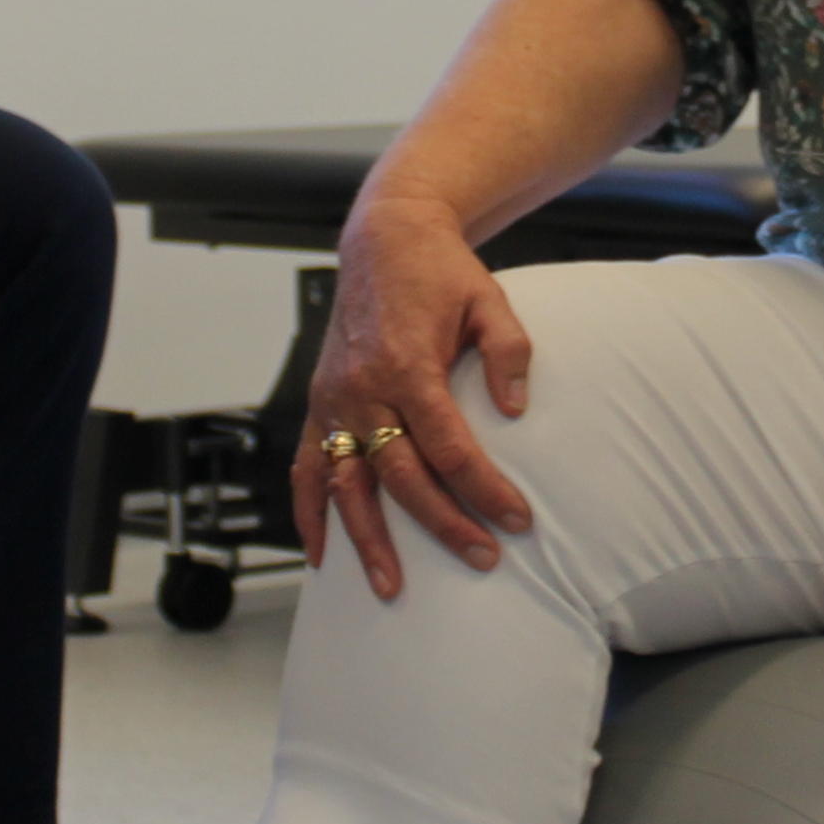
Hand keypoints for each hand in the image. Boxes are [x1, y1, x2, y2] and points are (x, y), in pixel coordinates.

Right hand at [295, 191, 540, 598]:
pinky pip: (306, 465)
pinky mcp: (319, 401)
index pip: (450, 448)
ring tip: (390, 587)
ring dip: (367, 538)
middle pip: (402, 476)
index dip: (485, 489)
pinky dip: (309, 511)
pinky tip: (321, 554)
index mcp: (408, 367)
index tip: (517, 518)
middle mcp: (363, 390)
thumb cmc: (441, 271)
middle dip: (443, 524)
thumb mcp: (490, 301)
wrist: (385, 236)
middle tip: (482, 557)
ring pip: (347, 484)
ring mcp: (334, 399)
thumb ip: (507, 354)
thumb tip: (515, 412)